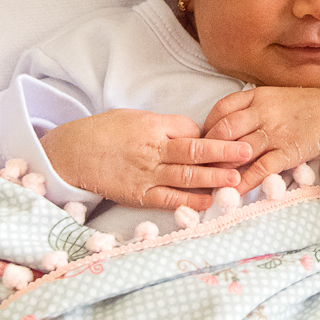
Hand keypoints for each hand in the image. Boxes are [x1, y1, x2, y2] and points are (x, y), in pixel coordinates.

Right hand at [41, 110, 252, 210]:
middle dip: (224, 152)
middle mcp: (152, 150)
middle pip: (193, 151)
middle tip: (249, 151)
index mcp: (153, 127)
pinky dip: (190, 202)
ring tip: (237, 179)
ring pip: (185, 177)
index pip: (191, 130)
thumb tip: (197, 134)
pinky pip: (168, 199)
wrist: (70, 154)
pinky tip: (209, 202)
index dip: (214, 136)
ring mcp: (146, 174)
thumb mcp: (137, 117)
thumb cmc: (105, 132)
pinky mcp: (138, 195)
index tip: (236, 136)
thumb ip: (167, 126)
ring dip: (213, 178)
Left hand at [203, 87, 319, 193]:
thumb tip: (227, 125)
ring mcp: (275, 132)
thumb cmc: (308, 108)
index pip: (221, 109)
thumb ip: (254, 108)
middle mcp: (264, 111)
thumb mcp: (277, 98)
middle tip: (199, 165)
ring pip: (238, 150)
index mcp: (258, 95)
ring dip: (221, 169)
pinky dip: (244, 181)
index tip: (201, 141)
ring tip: (209, 182)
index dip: (207, 126)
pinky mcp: (288, 151)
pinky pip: (260, 168)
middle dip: (207, 150)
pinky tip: (234, 192)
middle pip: (224, 130)